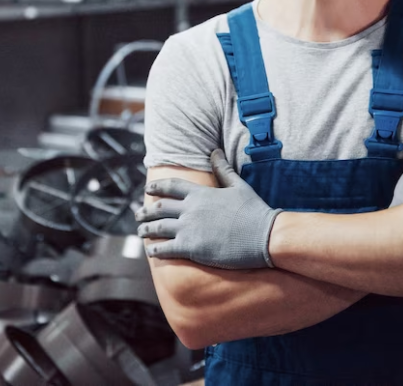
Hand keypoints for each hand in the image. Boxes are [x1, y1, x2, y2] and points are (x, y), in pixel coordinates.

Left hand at [136, 149, 280, 268]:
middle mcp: (191, 209)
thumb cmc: (255, 211)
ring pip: (158, 228)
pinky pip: (166, 249)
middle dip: (145, 212)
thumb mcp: (238, 186)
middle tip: (137, 215)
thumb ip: (223, 169)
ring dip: (146, 230)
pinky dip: (155, 250)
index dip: (156, 187)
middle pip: (159, 207)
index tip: (147, 189)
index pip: (171, 186)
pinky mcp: (192, 248)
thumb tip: (215, 151)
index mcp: (200, 193)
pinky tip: (151, 251)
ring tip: (140, 233)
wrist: (265, 235)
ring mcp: (189, 229)